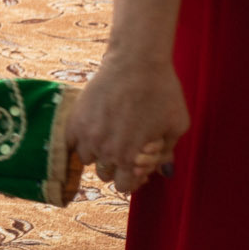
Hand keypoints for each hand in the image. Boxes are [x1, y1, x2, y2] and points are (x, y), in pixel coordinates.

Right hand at [68, 52, 189, 192]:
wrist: (136, 63)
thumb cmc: (162, 92)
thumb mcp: (177, 125)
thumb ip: (168, 152)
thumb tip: (163, 171)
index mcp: (131, 158)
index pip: (124, 187)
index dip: (134, 179)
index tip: (138, 167)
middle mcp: (105, 151)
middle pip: (105, 175)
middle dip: (117, 166)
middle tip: (125, 150)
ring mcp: (87, 136)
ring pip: (87, 159)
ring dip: (98, 153)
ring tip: (109, 137)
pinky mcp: (74, 120)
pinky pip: (71, 143)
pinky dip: (81, 141)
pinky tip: (95, 129)